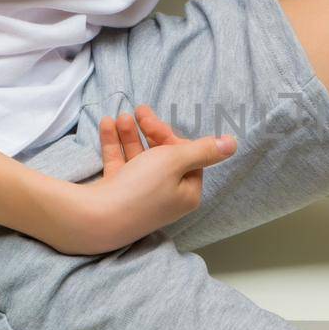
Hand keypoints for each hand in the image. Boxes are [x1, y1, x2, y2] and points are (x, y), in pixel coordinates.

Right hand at [40, 105, 235, 255]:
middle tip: (139, 111)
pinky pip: (120, 163)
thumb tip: (232, 143)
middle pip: (163, 157)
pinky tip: (107, 124)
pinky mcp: (117, 193)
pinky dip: (115, 144)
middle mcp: (166, 196)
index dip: (173, 139)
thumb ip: (203, 150)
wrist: (95, 218)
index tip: (156, 126)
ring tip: (122, 116)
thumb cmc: (141, 188)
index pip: (188, 158)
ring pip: (139, 158)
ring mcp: (140, 196)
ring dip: (131, 135)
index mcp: (186, 193)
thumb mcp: (175, 162)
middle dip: (151, 132)